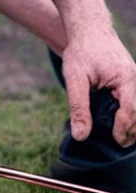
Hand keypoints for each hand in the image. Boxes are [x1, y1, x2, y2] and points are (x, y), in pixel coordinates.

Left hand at [62, 29, 135, 146]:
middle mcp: (134, 80)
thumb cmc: (81, 54)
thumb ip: (79, 108)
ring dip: (130, 125)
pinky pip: (130, 103)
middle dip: (131, 130)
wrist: (89, 34)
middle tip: (119, 146)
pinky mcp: (127, 84)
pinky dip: (125, 116)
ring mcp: (133, 81)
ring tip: (119, 140)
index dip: (123, 128)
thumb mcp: (75, 81)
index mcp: (126, 78)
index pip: (130, 109)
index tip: (116, 142)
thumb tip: (80, 136)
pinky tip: (115, 128)